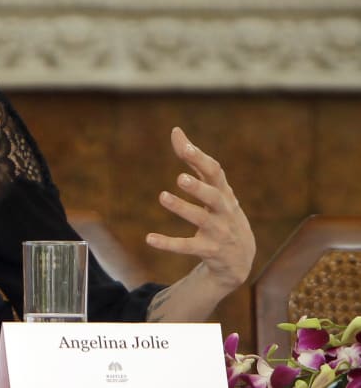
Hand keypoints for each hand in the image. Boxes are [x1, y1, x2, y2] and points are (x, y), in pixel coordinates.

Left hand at [145, 127, 255, 294]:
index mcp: (223, 191)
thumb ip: (193, 160)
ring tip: (163, 196)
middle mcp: (224, 210)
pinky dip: (168, 243)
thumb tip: (175, 130)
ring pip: (200, 219)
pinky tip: (149, 239)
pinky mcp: (208, 250)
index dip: (201, 160)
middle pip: (213, 197)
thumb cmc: (222, 211)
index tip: (185, 148)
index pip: (215, 173)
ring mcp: (218, 231)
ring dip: (182, 208)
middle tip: (180, 178)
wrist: (240, 257)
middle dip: (199, 188)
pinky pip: (187, 247)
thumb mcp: (213, 187)